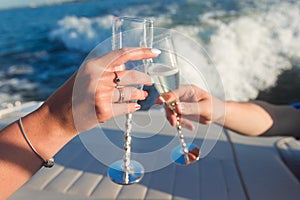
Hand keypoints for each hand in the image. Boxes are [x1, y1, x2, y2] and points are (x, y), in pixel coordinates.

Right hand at [44, 47, 159, 133]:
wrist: (58, 116)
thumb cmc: (72, 94)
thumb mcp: (85, 75)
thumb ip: (105, 69)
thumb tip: (125, 65)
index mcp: (93, 65)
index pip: (123, 54)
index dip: (141, 52)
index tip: (154, 52)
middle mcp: (98, 78)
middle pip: (131, 75)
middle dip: (144, 78)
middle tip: (150, 80)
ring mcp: (101, 95)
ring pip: (130, 92)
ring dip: (139, 94)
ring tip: (143, 94)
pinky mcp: (104, 111)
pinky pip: (126, 107)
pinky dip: (132, 107)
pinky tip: (135, 106)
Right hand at [157, 85, 225, 130]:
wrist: (219, 114)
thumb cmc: (215, 107)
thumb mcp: (205, 108)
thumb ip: (191, 107)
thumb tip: (177, 107)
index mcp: (188, 90)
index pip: (174, 91)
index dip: (166, 96)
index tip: (160, 102)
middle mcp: (183, 96)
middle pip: (169, 102)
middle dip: (170, 112)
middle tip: (174, 122)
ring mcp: (181, 104)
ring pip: (170, 111)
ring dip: (174, 119)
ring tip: (183, 125)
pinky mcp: (182, 112)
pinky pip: (176, 118)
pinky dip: (181, 123)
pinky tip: (191, 127)